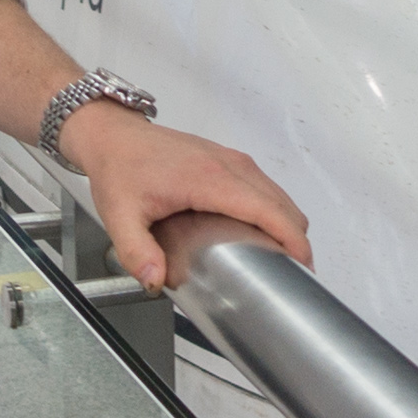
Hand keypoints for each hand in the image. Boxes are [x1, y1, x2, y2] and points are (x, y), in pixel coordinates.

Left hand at [61, 107, 308, 290]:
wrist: (114, 136)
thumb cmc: (119, 169)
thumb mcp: (120, 216)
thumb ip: (137, 251)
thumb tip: (156, 281)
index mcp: (210, 179)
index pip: (268, 210)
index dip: (292, 239)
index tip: (303, 264)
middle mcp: (230, 165)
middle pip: (283, 205)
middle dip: (296, 239)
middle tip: (293, 273)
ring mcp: (234, 160)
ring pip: (279, 195)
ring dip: (288, 224)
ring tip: (283, 257)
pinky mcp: (231, 160)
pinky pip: (266, 187)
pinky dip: (276, 211)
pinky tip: (265, 232)